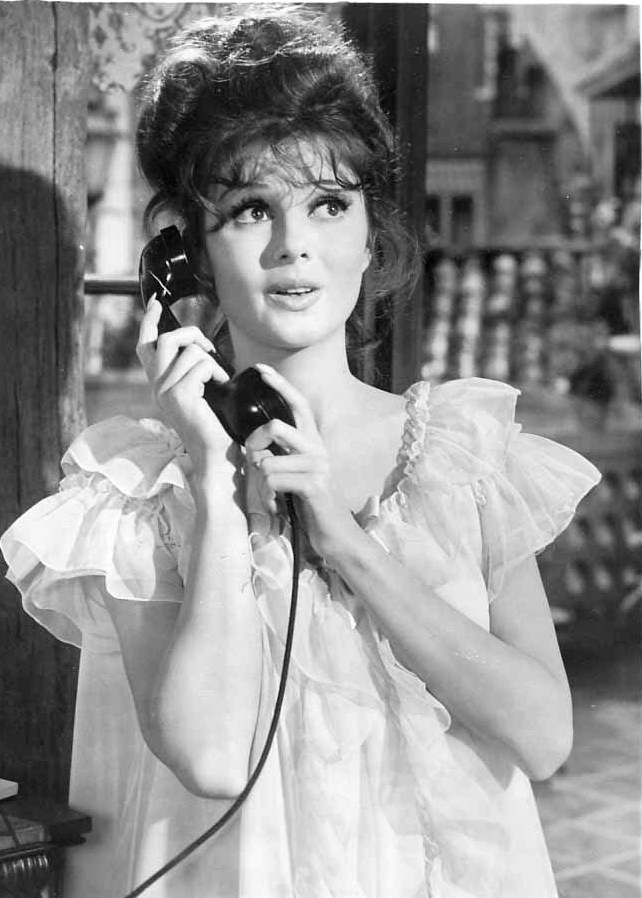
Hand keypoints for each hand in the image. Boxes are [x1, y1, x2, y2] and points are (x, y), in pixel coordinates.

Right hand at [136, 298, 235, 472]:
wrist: (215, 457)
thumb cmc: (215, 428)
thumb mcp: (199, 393)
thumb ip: (192, 372)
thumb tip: (200, 346)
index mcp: (158, 385)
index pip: (146, 346)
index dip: (149, 321)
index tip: (156, 302)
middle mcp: (156, 387)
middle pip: (164, 340)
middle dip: (191, 334)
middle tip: (209, 348)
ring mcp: (165, 392)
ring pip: (188, 351)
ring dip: (210, 358)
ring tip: (220, 377)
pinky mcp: (181, 396)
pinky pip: (201, 365)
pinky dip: (216, 371)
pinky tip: (222, 385)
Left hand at [244, 365, 357, 562]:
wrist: (332, 533)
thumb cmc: (307, 502)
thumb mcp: (294, 471)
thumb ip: (281, 452)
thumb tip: (254, 443)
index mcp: (312, 441)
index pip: (298, 404)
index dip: (280, 384)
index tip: (262, 369)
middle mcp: (318, 448)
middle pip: (275, 426)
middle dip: (254, 444)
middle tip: (253, 461)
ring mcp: (318, 466)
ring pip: (268, 461)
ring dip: (260, 481)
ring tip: (269, 493)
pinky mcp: (314, 485)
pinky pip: (274, 479)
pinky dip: (267, 493)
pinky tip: (276, 503)